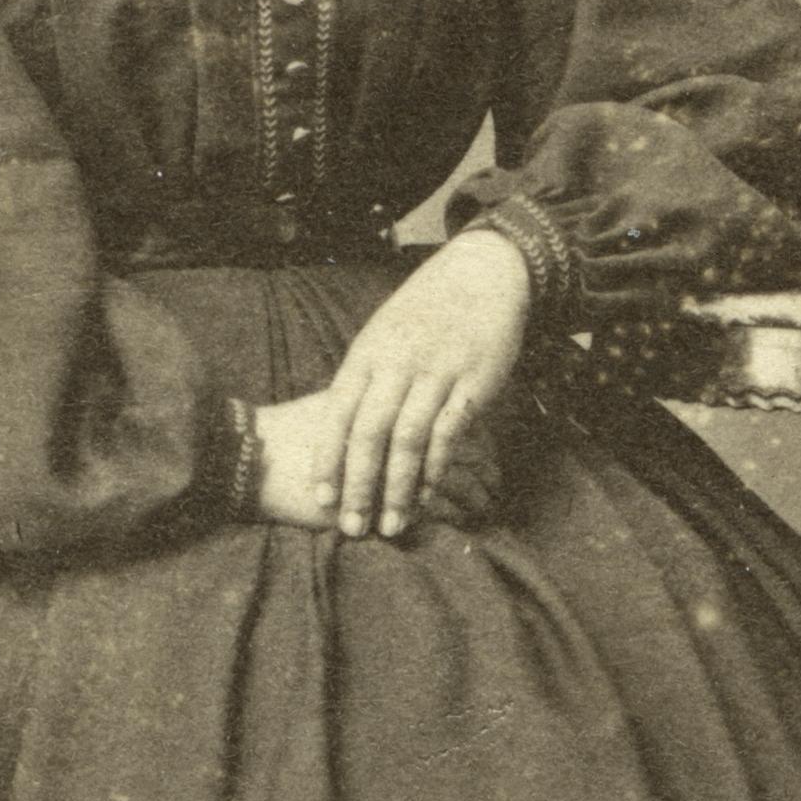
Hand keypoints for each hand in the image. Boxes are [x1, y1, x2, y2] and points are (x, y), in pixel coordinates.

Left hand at [252, 228, 536, 539]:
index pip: (338, 413)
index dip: (328, 458)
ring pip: (409, 439)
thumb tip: (336, 426)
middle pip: (370, 433)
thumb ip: (362, 378)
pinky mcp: (473, 383)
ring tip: (391, 525)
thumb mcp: (381, 335)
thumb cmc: (425, 310)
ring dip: (398, 488)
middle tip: (351, 527)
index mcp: (368, 353)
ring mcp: (436, 373)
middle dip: (358, 485)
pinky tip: (429, 498)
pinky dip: (437, 469)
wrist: (480, 273)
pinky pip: (450, 433)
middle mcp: (397, 364)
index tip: (320, 498)